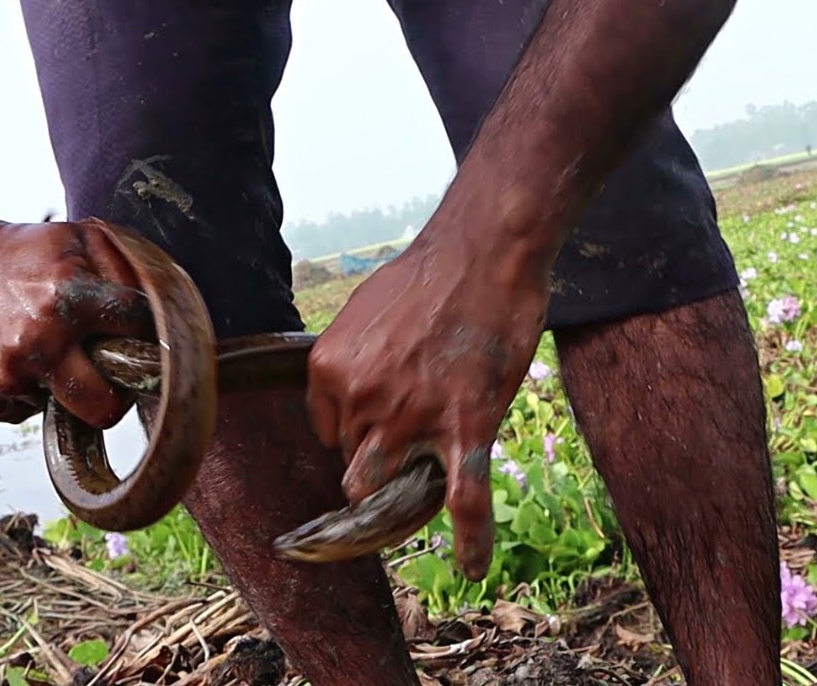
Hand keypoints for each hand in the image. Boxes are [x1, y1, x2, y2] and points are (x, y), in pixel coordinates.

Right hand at [0, 218, 155, 427]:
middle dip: (116, 397)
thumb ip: (127, 271)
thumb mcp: (80, 240)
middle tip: (111, 376)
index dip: (147, 339)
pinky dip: (28, 391)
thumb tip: (165, 314)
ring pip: (65, 409)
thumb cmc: (25, 253)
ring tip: (45, 346)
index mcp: (69, 298)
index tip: (143, 341)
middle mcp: (38, 341)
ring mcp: (7, 374)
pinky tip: (15, 355)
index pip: (137, 336)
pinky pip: (27, 412)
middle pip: (107, 408)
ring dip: (63, 385)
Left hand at [305, 223, 550, 579]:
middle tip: (410, 442)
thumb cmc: (428, 273)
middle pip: (359, 465)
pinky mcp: (466, 425)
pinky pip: (463, 498)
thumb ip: (353, 358)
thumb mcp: (366, 310)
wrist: (486, 250)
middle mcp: (363, 400)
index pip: (331, 432)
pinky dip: (471, 538)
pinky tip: (473, 567)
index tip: (384, 418)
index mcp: (330, 370)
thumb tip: (353, 386)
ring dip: (409, 489)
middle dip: (379, 462)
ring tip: (431, 479)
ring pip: (396, 487)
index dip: (358, 431)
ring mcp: (413, 418)